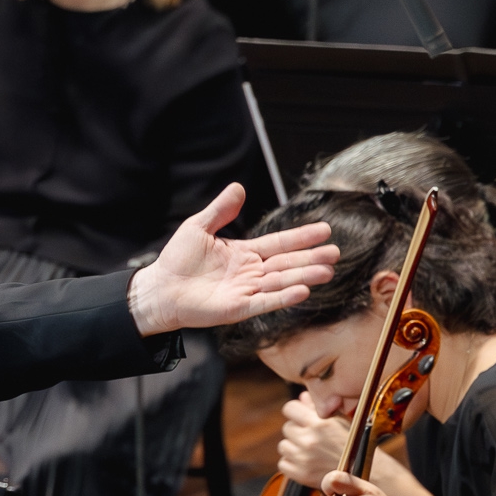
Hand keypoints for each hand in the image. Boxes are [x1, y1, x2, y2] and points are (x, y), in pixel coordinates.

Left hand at [126, 185, 337, 334]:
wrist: (159, 288)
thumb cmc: (177, 260)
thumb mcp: (198, 227)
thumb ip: (221, 210)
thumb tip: (238, 186)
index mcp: (245, 253)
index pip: (279, 243)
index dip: (301, 237)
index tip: (325, 230)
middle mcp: (250, 272)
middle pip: (287, 263)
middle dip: (311, 258)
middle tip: (336, 253)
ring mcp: (246, 291)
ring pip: (281, 282)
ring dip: (304, 276)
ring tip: (327, 271)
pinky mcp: (238, 308)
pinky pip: (265, 303)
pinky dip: (283, 297)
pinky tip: (302, 291)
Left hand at [277, 396, 350, 487]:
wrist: (362, 475)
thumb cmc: (354, 446)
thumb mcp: (342, 422)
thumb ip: (319, 408)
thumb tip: (302, 397)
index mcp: (320, 423)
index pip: (290, 408)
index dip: (295, 411)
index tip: (301, 416)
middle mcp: (309, 440)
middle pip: (287, 427)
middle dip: (297, 431)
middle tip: (312, 437)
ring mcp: (303, 458)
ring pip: (283, 446)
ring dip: (293, 447)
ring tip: (310, 450)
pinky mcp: (300, 474)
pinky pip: (283, 463)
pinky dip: (292, 463)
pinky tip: (307, 462)